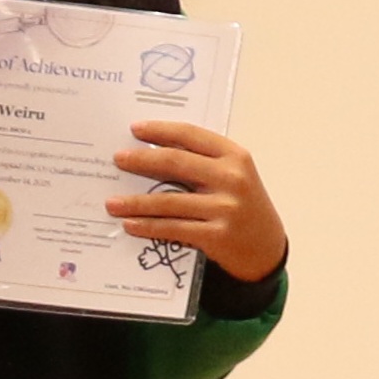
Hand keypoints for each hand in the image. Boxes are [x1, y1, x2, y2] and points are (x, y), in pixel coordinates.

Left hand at [109, 122, 288, 283]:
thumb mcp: (233, 177)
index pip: (191, 135)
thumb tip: (151, 154)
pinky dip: (147, 226)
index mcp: (235, 156)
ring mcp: (225, 208)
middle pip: (176, 162)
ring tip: (112, 203)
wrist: (266, 249)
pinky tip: (130, 224)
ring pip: (168, 200)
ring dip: (135, 202)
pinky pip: (173, 228)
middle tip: (118, 159)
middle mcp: (232, 179)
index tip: (135, 129)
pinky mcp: (216, 235)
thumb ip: (203, 164)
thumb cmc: (243, 207)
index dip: (160, 130)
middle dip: (141, 160)